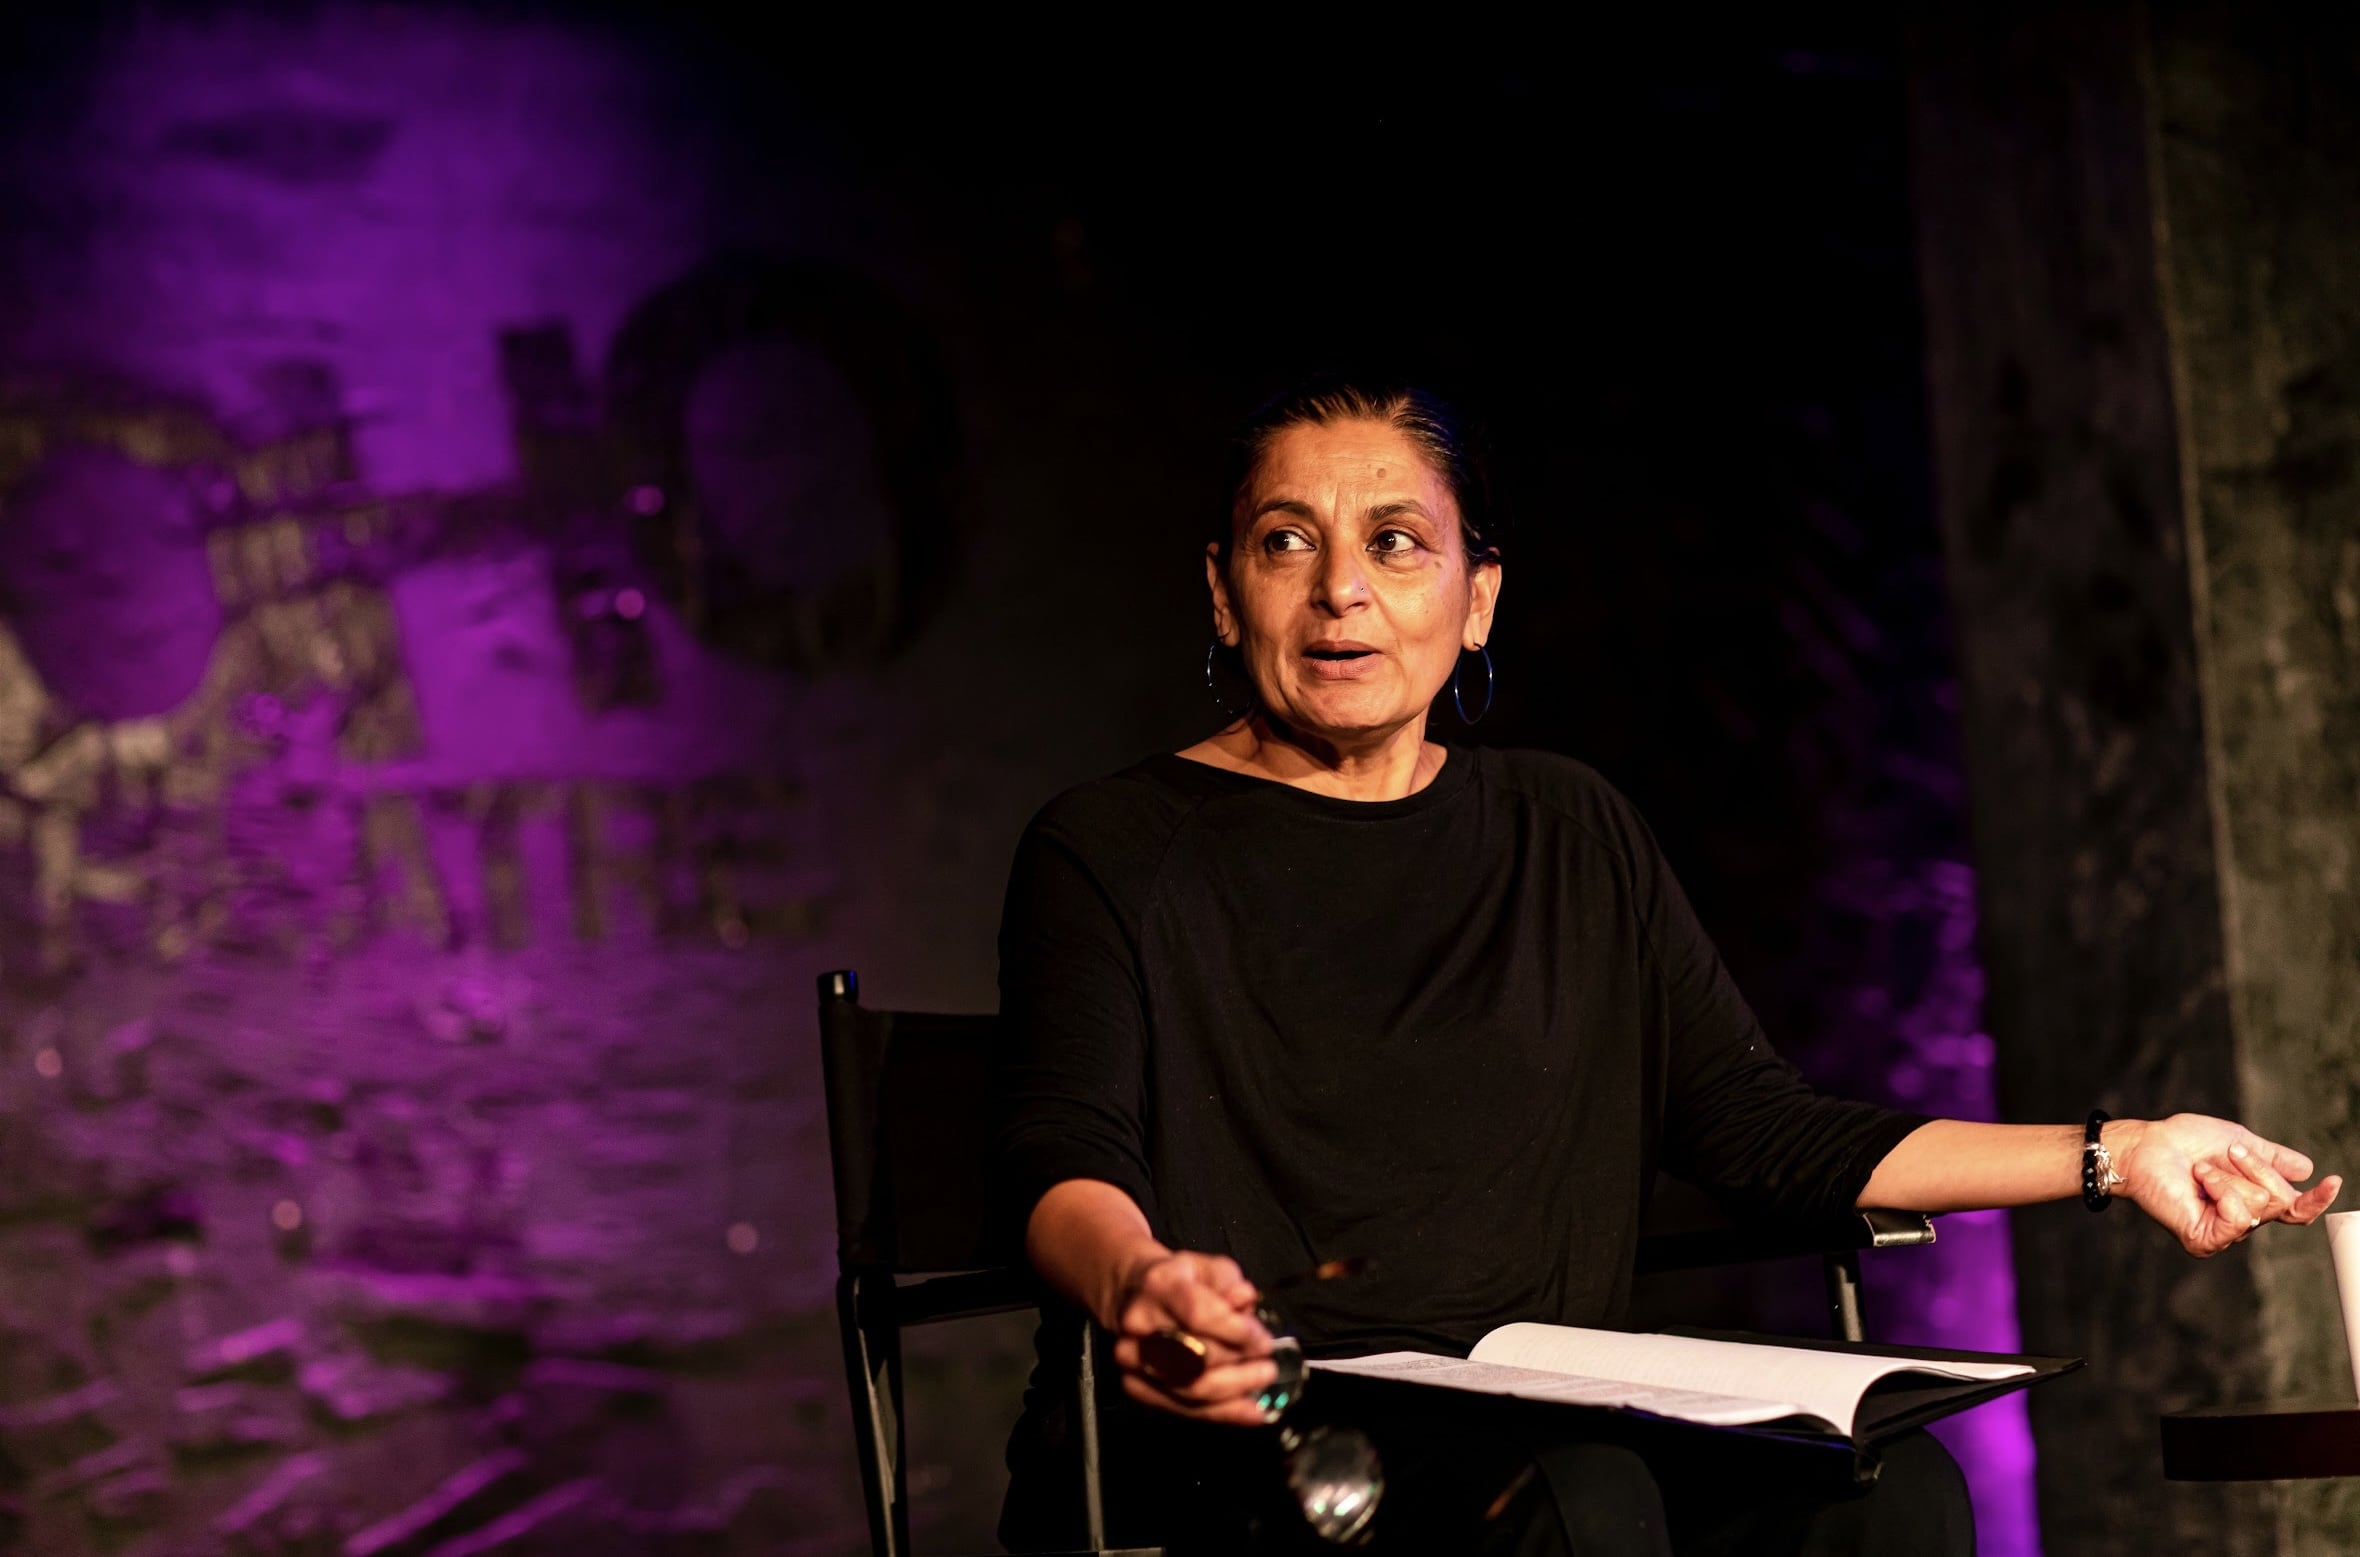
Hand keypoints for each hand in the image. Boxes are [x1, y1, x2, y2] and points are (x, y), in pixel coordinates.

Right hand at [1105, 1249, 1278, 1424]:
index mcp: (1159, 1284)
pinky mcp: (1134, 1383)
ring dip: (1234, 1392)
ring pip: (1189, 1389)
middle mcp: (1139, 1322)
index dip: (1236, 1332)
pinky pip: (1182, 1408)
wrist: (1131, 1291)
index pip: (1199, 1314)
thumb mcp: (1208, 1266)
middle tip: (1268, 1364)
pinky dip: (1221, 1413)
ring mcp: (1132, 1356)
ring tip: (1261, 1383)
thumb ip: (1230, 1283)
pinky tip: (1250, 1411)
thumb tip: (1245, 1301)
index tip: (1263, 1341)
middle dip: (1239, 1365)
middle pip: (1195, 1357)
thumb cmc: (1178, 1278)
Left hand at [2110, 1113, 2341, 1256]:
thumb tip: (2307, 1170)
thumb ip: (2274, 1158)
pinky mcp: (2205, 1240)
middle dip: (2257, 1168)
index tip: (2333, 1182)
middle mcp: (2243, 1220)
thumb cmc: (2185, 1142)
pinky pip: (2238, 1216)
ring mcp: (2224, 1232)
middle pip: (2281, 1200)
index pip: (2297, 1210)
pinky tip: (2202, 1181)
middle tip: (2227, 1153)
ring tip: (2201, 1169)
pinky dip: (2222, 1190)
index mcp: (2254, 1199)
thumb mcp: (2239, 1142)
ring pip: (2260, 1204)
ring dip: (2230, 1176)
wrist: (2148, 1144)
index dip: (2317, 1200)